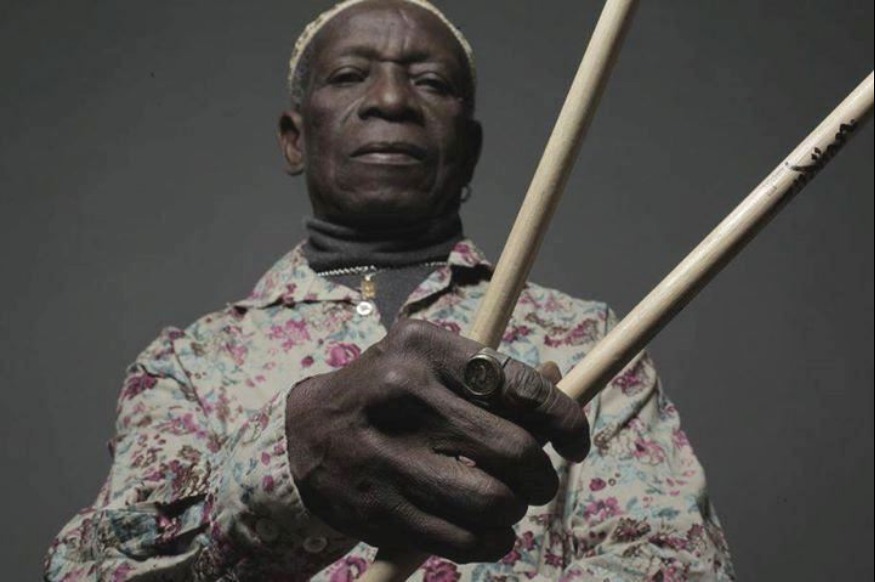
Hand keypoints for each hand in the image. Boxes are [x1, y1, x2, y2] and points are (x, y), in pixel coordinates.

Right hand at [284, 319, 588, 562]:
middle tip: (536, 481)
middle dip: (541, 476)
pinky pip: (463, 541)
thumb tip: (560, 391)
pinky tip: (487, 531)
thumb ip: (492, 377)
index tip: (574, 443)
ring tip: (505, 503)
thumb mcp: (428, 363)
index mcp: (425, 349)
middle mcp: (405, 396)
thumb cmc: (383, 394)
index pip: (521, 387)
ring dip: (514, 511)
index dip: (565, 421)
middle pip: (515, 451)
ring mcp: (389, 457)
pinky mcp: (380, 509)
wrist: (302, 436)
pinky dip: (491, 543)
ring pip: (494, 502)